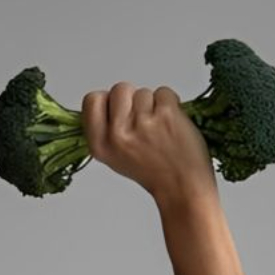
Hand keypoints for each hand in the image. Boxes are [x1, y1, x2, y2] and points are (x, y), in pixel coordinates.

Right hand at [81, 83, 216, 204]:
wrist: (181, 185)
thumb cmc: (152, 171)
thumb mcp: (113, 157)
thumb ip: (104, 130)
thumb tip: (105, 102)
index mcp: (100, 144)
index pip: (92, 100)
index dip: (107, 100)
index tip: (118, 110)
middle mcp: (117, 134)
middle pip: (119, 89)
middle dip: (132, 98)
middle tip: (142, 120)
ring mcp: (142, 123)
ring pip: (143, 91)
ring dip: (153, 104)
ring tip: (159, 126)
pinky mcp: (166, 115)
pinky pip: (164, 92)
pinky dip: (170, 103)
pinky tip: (171, 123)